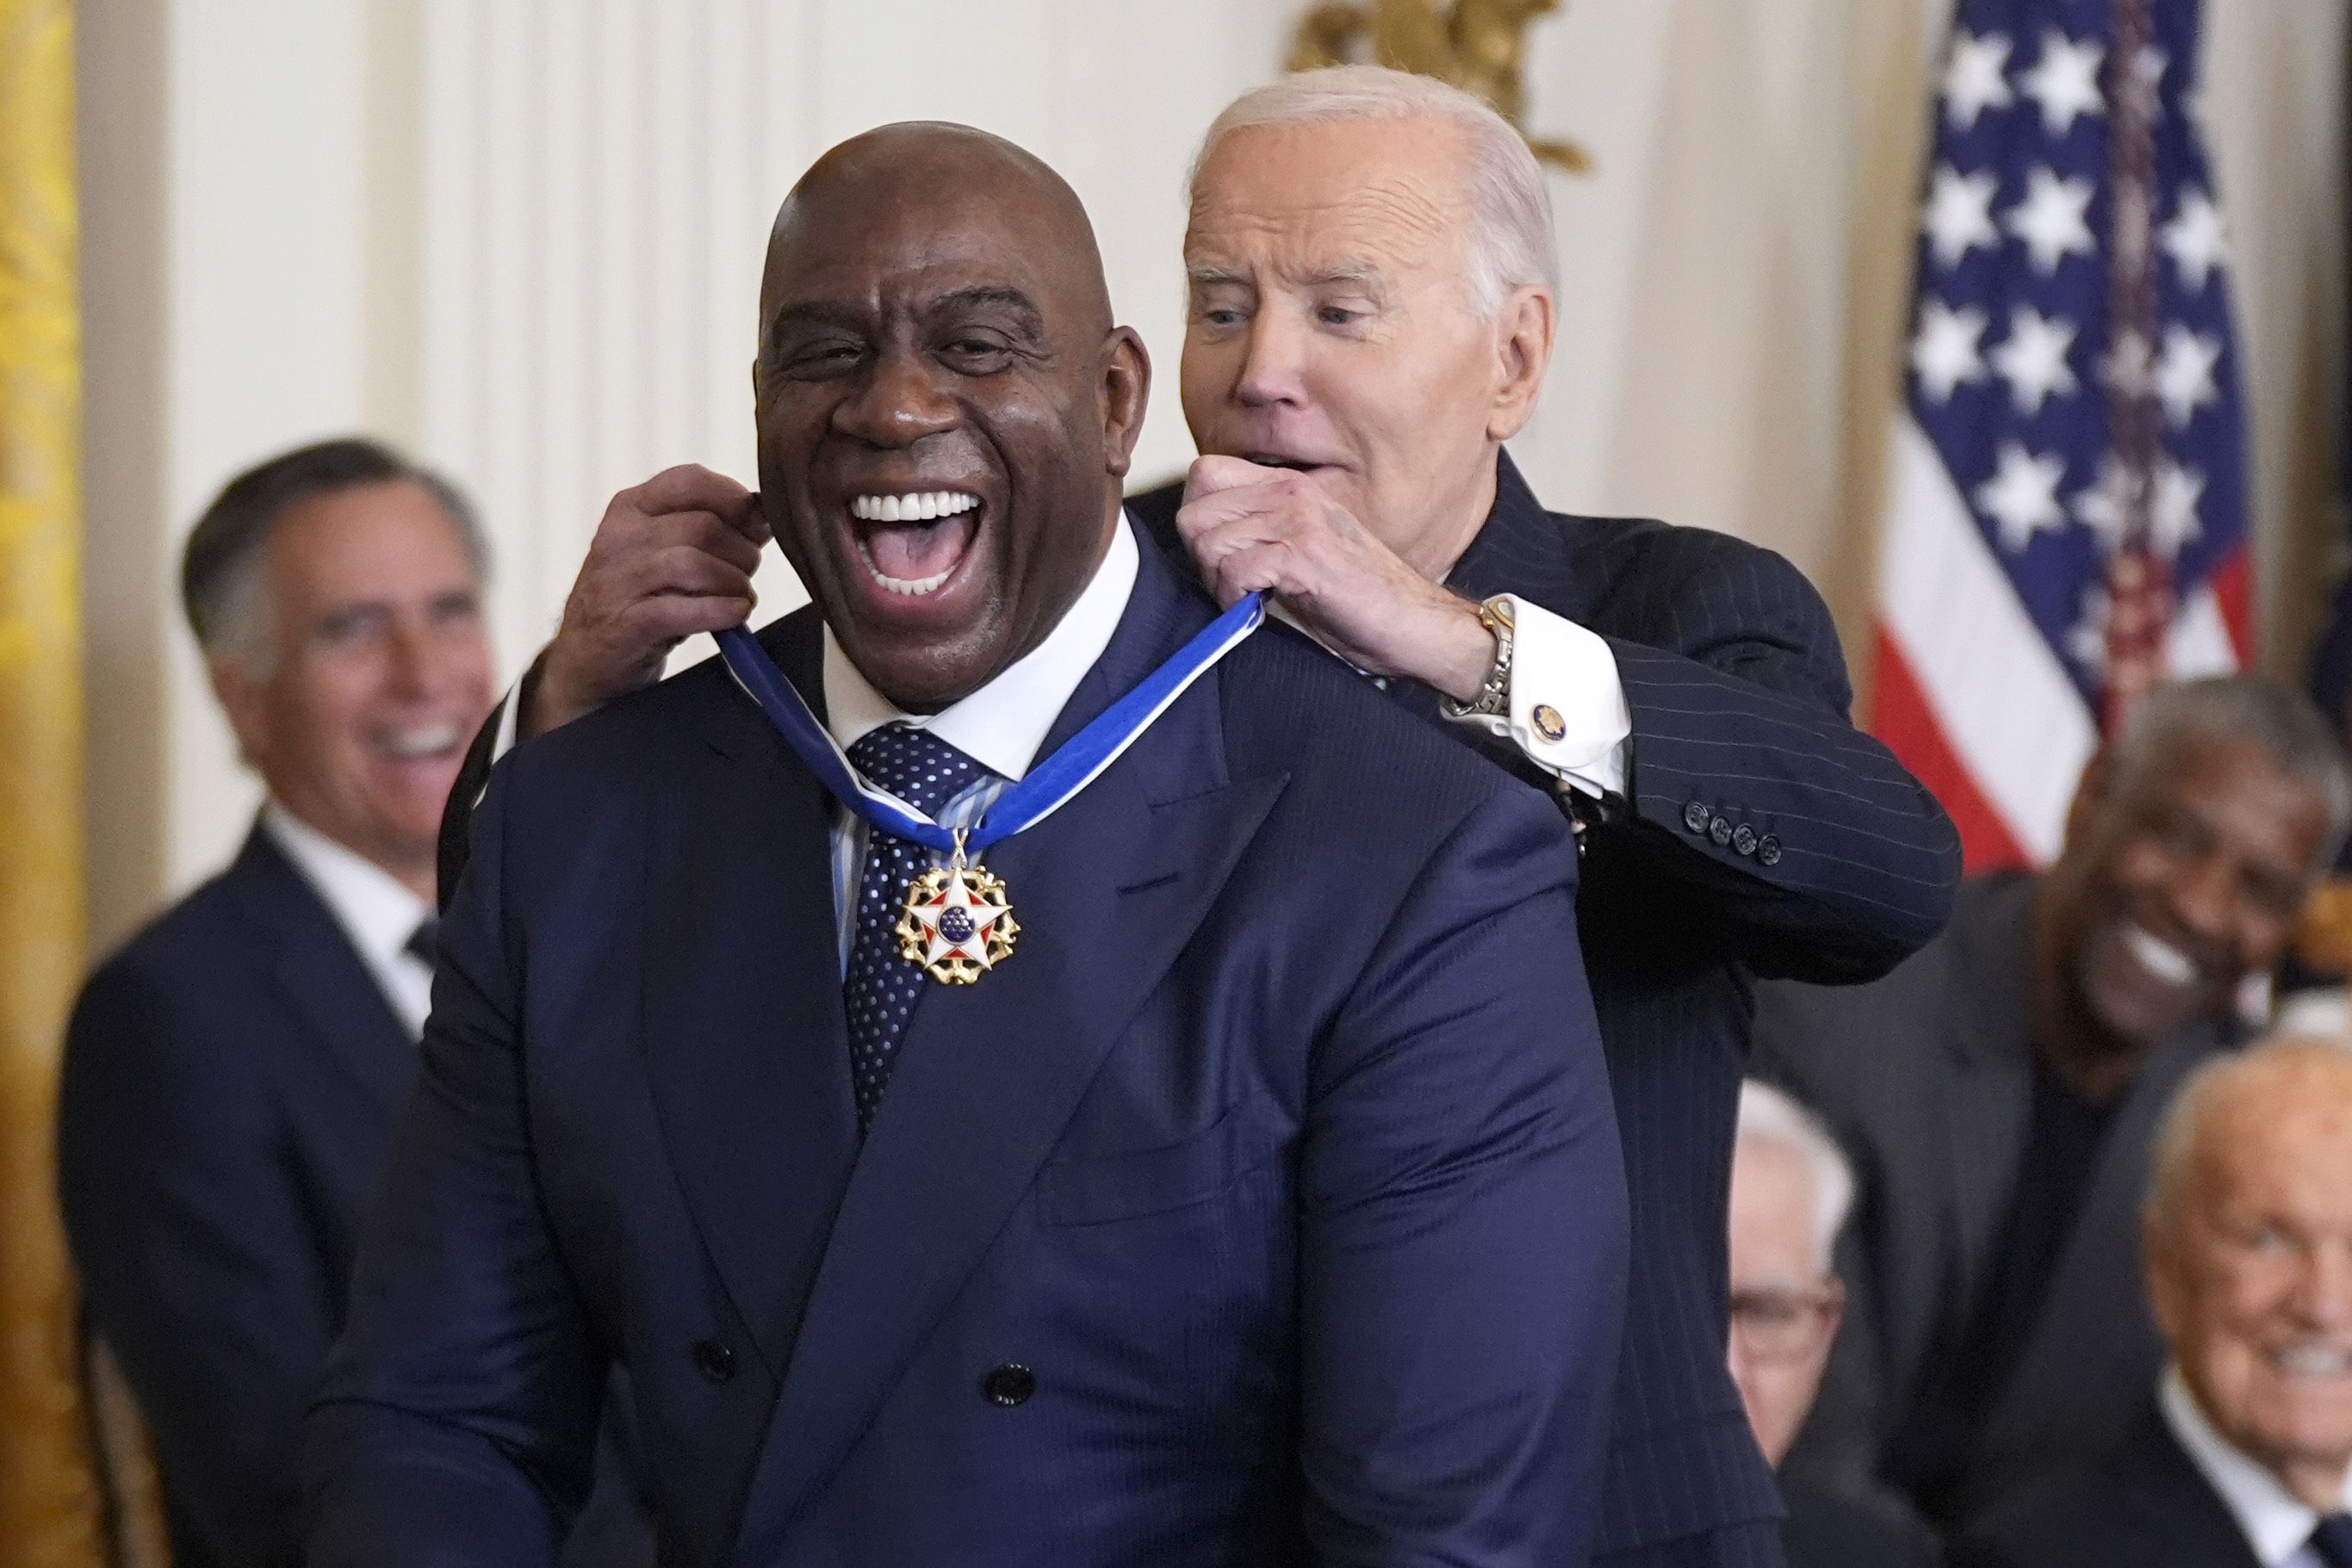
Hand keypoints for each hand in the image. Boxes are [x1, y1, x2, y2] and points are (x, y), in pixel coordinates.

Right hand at [526, 465, 767, 737]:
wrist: (586, 659)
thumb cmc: (639, 600)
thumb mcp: (667, 553)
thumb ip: (710, 531)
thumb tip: (764, 516)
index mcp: (631, 508)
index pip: (691, 480)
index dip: (735, 500)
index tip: (755, 526)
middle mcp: (619, 537)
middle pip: (704, 526)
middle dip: (742, 552)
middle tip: (746, 575)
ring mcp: (617, 580)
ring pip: (694, 563)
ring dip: (733, 582)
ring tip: (740, 598)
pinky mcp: (625, 624)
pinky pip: (682, 609)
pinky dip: (719, 611)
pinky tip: (734, 614)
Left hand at [1174, 456, 1494, 701]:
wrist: (1417, 625)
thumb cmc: (1361, 600)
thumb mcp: (1301, 551)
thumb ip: (1258, 535)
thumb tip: (1201, 545)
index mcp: (1288, 486)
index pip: (1203, 475)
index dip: (1200, 523)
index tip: (1220, 558)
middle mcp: (1290, 492)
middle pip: (1194, 511)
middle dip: (1201, 557)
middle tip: (1230, 585)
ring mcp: (1297, 519)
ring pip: (1207, 541)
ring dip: (1217, 582)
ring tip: (1247, 600)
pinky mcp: (1303, 554)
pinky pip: (1233, 569)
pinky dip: (1234, 599)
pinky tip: (1257, 610)